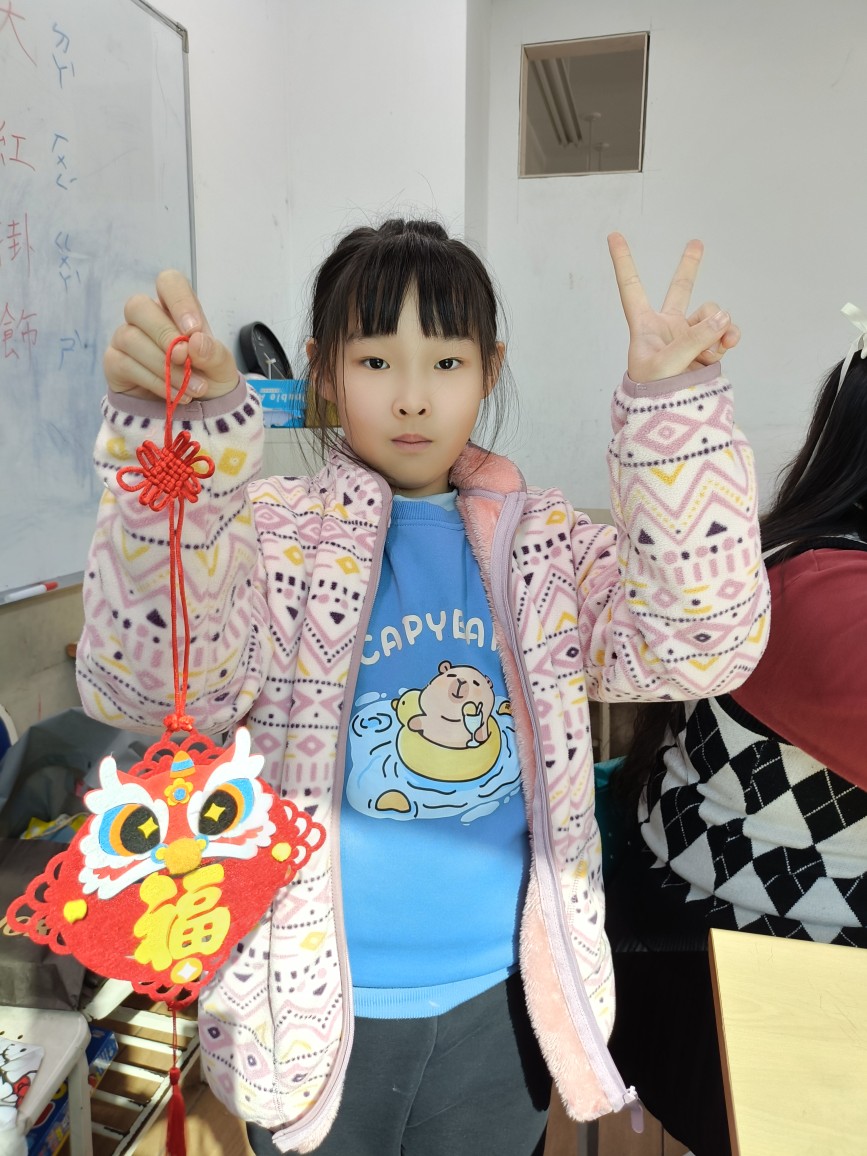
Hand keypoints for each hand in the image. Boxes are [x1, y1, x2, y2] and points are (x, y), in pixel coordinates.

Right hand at [104, 270, 239, 401]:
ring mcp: (125, 338)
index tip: (193, 330)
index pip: (169, 283)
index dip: (179, 301)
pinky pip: (125, 364)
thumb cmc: (206, 377)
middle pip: (138, 306)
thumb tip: (195, 342)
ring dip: (164, 366)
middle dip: (165, 336)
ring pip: (131, 338)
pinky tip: (175, 395)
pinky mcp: (115, 362)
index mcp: (175, 308)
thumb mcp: (220, 368)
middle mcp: (146, 317)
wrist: (195, 410)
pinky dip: (155, 382)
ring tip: (192, 388)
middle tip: (187, 360)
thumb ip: (213, 353)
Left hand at [608, 233, 739, 382]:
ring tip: (716, 348)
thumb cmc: (654, 395)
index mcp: (644, 326)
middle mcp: (666, 327)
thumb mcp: (668, 365)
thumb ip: (694, 338)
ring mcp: (688, 337)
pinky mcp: (706, 350)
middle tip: (697, 242)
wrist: (668, 420)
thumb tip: (723, 315)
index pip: (631, 287)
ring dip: (719, 326)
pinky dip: (728, 338)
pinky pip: (723, 334)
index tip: (613, 235)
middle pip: (680, 290)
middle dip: (690, 267)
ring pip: (711, 316)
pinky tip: (727, 347)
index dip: (624, 261)